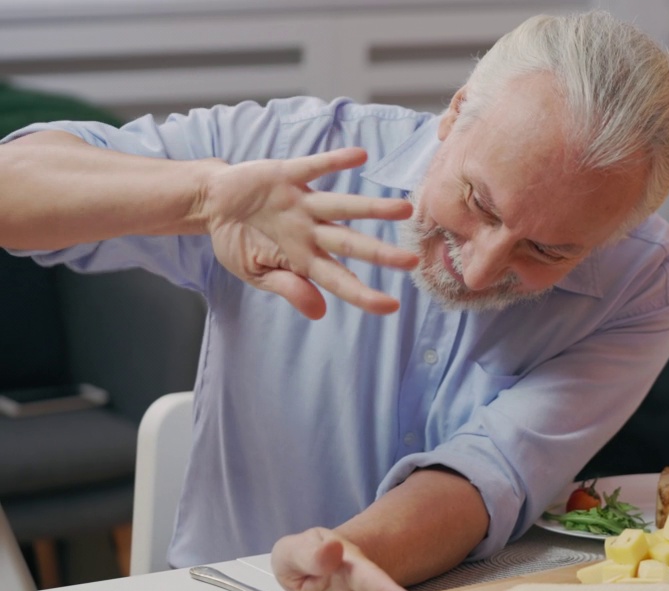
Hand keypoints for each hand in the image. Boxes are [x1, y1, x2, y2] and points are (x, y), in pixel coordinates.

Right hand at [198, 147, 416, 318]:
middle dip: (380, 254)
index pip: (338, 280)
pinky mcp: (287, 176)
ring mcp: (301, 203)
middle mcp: (310, 231)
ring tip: (403, 209)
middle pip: (350, 244)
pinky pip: (314, 167)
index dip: (362, 294)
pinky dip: (334, 161)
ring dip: (371, 207)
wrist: (211, 203)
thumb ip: (287, 287)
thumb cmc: (238, 240)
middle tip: (413, 260)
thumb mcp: (254, 272)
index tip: (391, 307)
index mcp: (302, 258)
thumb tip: (320, 312)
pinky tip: (360, 156)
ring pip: (342, 206)